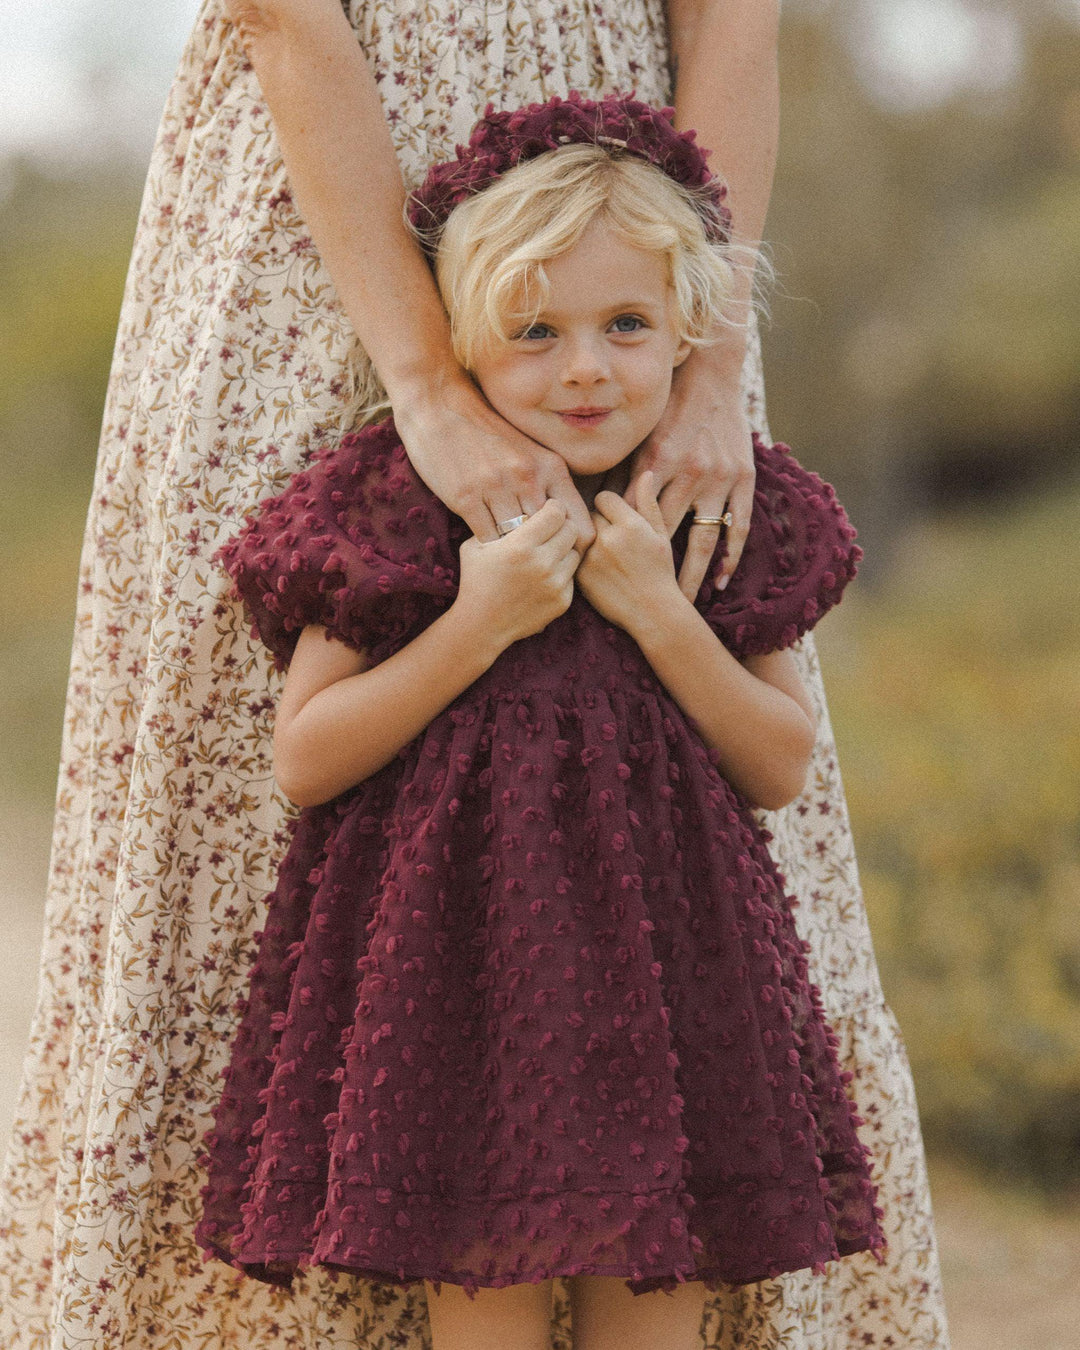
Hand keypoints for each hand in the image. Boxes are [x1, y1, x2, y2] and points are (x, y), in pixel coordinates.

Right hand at [392, 370, 595, 553]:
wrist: (440, 406)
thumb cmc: (486, 434)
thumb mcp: (529, 452)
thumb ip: (549, 484)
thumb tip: (566, 526)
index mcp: (551, 468)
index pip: (579, 526)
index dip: (575, 551)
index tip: (561, 558)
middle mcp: (529, 478)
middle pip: (550, 539)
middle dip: (544, 557)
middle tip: (537, 569)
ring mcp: (498, 488)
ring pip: (517, 542)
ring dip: (513, 555)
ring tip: (511, 563)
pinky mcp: (467, 497)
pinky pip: (487, 539)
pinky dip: (488, 548)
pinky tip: (486, 549)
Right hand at [455, 499, 580, 654]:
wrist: (481, 625)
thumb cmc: (475, 580)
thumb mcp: (476, 545)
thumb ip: (499, 523)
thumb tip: (519, 502)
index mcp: (521, 545)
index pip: (556, 512)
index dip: (552, 508)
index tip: (546, 511)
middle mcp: (542, 563)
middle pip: (571, 529)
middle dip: (561, 526)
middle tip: (550, 530)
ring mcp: (555, 584)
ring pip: (576, 552)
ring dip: (564, 549)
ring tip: (548, 553)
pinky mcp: (562, 601)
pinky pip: (572, 576)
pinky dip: (562, 573)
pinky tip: (544, 575)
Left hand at [576, 472, 684, 638]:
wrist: (653, 612)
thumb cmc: (660, 571)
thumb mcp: (660, 535)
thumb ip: (648, 503)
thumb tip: (645, 473)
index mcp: (631, 525)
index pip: (603, 497)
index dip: (609, 506)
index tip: (615, 516)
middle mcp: (609, 538)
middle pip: (589, 514)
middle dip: (598, 521)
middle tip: (609, 536)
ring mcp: (592, 558)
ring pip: (580, 534)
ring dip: (588, 538)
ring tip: (604, 552)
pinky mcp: (580, 575)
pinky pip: (573, 554)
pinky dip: (580, 556)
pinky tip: (596, 566)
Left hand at [624, 349, 756, 599]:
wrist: (713, 377)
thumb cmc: (669, 407)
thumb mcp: (642, 436)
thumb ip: (623, 470)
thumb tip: (593, 504)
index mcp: (658, 462)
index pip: (636, 517)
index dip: (624, 549)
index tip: (613, 578)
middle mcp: (689, 472)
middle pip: (668, 536)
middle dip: (657, 572)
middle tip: (644, 605)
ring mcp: (719, 479)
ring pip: (704, 539)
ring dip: (695, 576)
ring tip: (685, 604)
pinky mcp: (743, 481)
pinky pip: (737, 527)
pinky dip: (730, 557)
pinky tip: (721, 582)